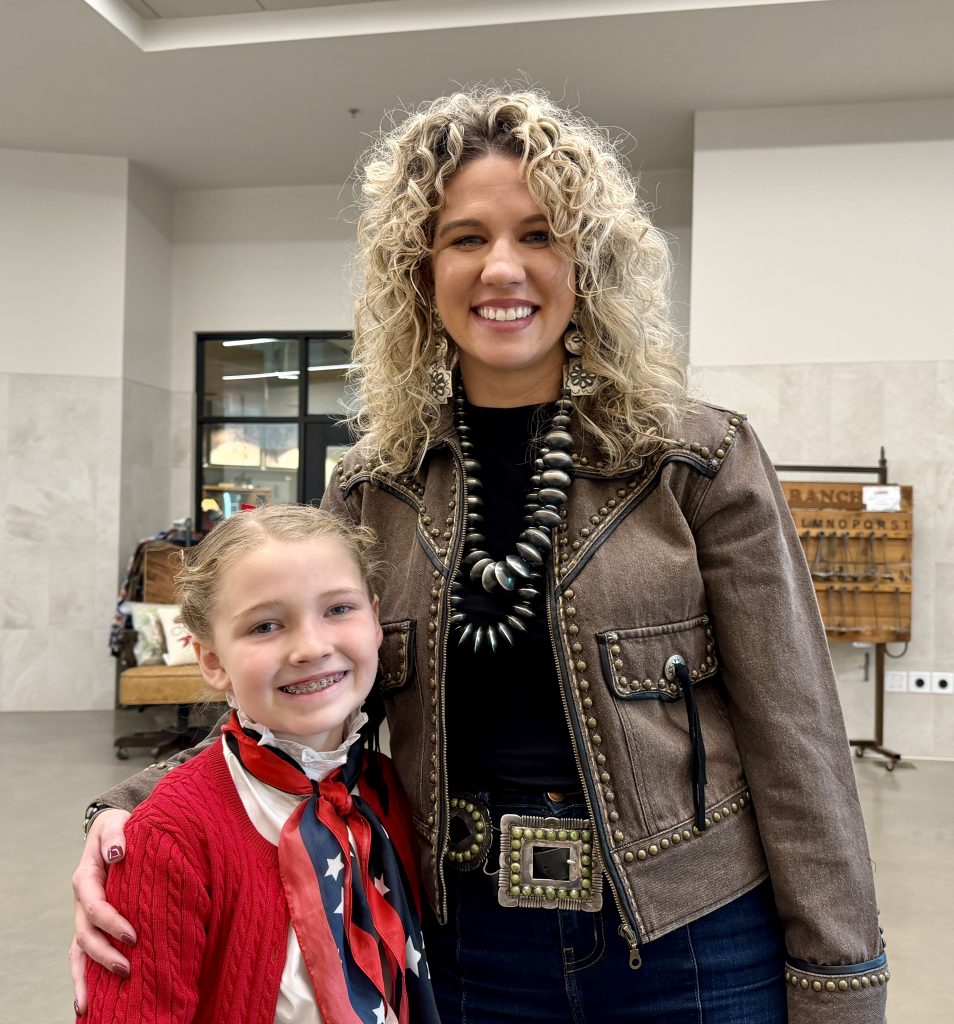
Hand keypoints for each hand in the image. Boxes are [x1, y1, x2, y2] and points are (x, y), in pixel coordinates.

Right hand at [70, 809, 133, 1014]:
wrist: (114, 832)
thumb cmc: (119, 829)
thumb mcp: (117, 824)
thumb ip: (116, 836)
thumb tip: (118, 853)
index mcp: (86, 879)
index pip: (95, 906)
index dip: (112, 922)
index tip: (134, 936)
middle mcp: (82, 902)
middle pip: (84, 935)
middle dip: (104, 955)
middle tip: (128, 969)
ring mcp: (84, 916)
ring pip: (78, 952)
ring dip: (86, 977)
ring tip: (91, 1005)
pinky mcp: (93, 925)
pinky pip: (82, 955)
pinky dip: (82, 978)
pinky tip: (86, 1004)